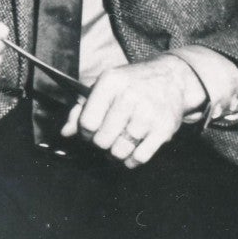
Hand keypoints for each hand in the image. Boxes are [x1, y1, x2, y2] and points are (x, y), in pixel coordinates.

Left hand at [61, 55, 207, 169]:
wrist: (172, 78)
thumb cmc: (132, 84)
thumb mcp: (105, 87)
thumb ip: (81, 109)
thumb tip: (65, 133)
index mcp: (112, 82)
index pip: (87, 122)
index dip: (85, 131)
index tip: (92, 129)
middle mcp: (130, 96)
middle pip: (102, 141)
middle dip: (102, 143)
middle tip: (108, 136)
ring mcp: (149, 113)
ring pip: (119, 152)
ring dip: (116, 153)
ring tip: (119, 143)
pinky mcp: (164, 129)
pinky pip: (139, 158)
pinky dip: (133, 160)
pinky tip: (133, 148)